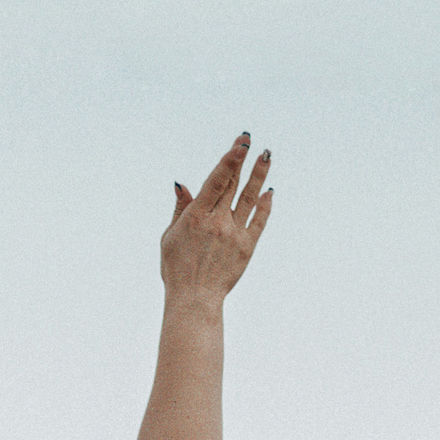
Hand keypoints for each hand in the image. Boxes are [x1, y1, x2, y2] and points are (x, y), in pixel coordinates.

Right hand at [160, 133, 272, 306]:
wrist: (195, 299)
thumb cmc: (177, 268)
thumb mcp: (170, 236)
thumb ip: (180, 209)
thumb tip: (183, 184)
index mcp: (196, 216)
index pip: (216, 180)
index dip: (230, 160)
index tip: (240, 143)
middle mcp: (217, 222)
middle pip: (233, 184)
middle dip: (242, 160)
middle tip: (249, 140)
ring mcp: (233, 235)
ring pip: (249, 198)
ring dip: (259, 176)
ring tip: (266, 156)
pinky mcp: (246, 248)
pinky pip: (259, 222)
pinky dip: (265, 206)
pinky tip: (269, 192)